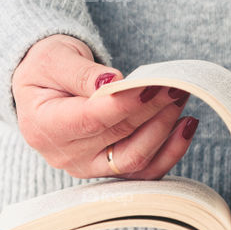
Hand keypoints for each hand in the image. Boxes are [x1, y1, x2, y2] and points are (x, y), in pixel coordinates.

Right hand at [11, 35, 197, 178]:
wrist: (45, 87)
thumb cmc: (47, 69)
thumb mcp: (54, 58)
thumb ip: (81, 72)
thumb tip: (112, 83)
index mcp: (44, 126)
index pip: (91, 119)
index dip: (125, 104)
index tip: (152, 86)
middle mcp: (66, 155)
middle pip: (118, 137)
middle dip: (152, 109)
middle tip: (175, 84)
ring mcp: (89, 167)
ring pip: (135, 160)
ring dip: (164, 131)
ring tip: (180, 98)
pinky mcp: (110, 169)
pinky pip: (145, 170)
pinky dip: (170, 151)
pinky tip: (186, 128)